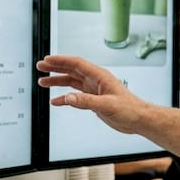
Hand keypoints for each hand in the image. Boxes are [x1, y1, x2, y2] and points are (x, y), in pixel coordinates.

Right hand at [36, 54, 150, 133]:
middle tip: (41, 66)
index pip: (77, 64)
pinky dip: (65, 98)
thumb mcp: (107, 105)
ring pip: (72, 82)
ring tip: (43, 82)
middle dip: (56, 67)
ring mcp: (94, 90)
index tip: (47, 60)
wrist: (138, 119)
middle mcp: (96, 81)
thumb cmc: (130, 109)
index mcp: (100, 76)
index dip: (61, 61)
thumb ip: (87, 101)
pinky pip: (75, 96)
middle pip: (72, 70)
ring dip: (57, 81)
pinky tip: (56, 101)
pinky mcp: (94, 100)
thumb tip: (68, 97)